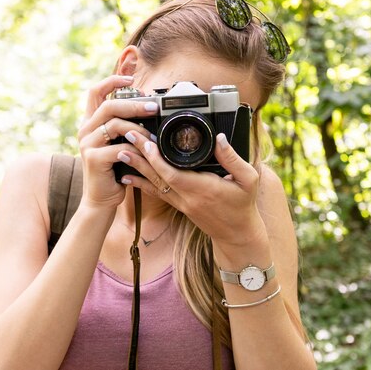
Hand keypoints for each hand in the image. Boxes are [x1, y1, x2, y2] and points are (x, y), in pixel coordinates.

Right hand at [77, 76, 158, 208]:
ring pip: (115, 125)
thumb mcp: (118, 144)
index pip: (95, 92)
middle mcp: (85, 131)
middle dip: (134, 104)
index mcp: (90, 124)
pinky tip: (144, 154)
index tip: (131, 79)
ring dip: (138, 129)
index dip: (112, 81)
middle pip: (108, 106)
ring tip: (152, 136)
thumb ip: (125, 128)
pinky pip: (119, 147)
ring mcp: (87, 144)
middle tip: (153, 108)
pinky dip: (135, 149)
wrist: (101, 200)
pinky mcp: (93, 159)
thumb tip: (147, 109)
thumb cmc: (114, 171)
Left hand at [117, 130, 265, 245]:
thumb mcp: (248, 179)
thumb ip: (233, 158)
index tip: (147, 141)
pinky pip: (157, 193)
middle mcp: (188, 197)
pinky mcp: (179, 206)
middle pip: (158, 176)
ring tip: (121, 152)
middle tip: (127, 136)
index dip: (157, 158)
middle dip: (141, 155)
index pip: (173, 174)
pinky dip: (141, 183)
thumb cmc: (243, 205)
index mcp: (203, 189)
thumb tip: (220, 138)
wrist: (237, 234)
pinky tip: (127, 175)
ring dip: (137, 167)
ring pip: (154, 184)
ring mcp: (181, 203)